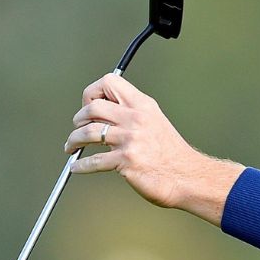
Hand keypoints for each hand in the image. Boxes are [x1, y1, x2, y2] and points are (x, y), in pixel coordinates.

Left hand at [65, 74, 238, 219]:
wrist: (188, 177)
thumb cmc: (171, 154)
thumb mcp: (155, 122)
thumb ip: (132, 114)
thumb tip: (103, 114)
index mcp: (143, 105)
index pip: (109, 82)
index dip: (92, 93)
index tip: (88, 106)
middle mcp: (136, 118)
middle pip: (93, 107)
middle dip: (79, 119)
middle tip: (78, 129)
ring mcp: (131, 139)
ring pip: (88, 133)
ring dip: (74, 141)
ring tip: (71, 147)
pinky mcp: (126, 161)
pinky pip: (93, 161)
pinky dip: (81, 165)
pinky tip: (77, 167)